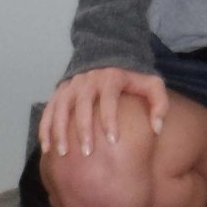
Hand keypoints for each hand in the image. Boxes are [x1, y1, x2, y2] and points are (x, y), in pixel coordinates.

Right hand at [39, 67, 168, 159]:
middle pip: (82, 105)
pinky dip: (46, 128)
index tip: (113, 140)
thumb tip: (157, 128)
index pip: (108, 99)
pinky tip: (47, 148)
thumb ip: (159, 104)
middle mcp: (87, 79)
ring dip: (60, 130)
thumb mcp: (152, 84)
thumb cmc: (132, 77)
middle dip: (83, 129)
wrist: (108, 53)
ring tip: (63, 153)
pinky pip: (49, 110)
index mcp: (110, 77)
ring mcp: (71, 85)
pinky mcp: (60, 90)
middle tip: (87, 153)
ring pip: (61, 107)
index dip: (110, 119)